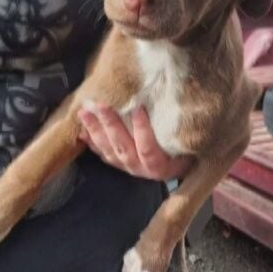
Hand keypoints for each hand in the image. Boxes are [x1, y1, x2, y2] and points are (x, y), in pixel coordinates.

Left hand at [78, 105, 192, 181]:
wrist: (184, 164)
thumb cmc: (189, 148)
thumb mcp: (190, 143)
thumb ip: (181, 130)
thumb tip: (177, 101)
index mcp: (162, 167)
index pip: (149, 150)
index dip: (142, 130)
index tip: (138, 108)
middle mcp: (142, 170)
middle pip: (124, 148)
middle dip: (111, 126)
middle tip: (101, 106)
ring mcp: (129, 168)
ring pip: (109, 151)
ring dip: (96, 131)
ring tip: (85, 113)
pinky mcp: (120, 165)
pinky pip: (103, 155)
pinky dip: (91, 142)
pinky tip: (82, 130)